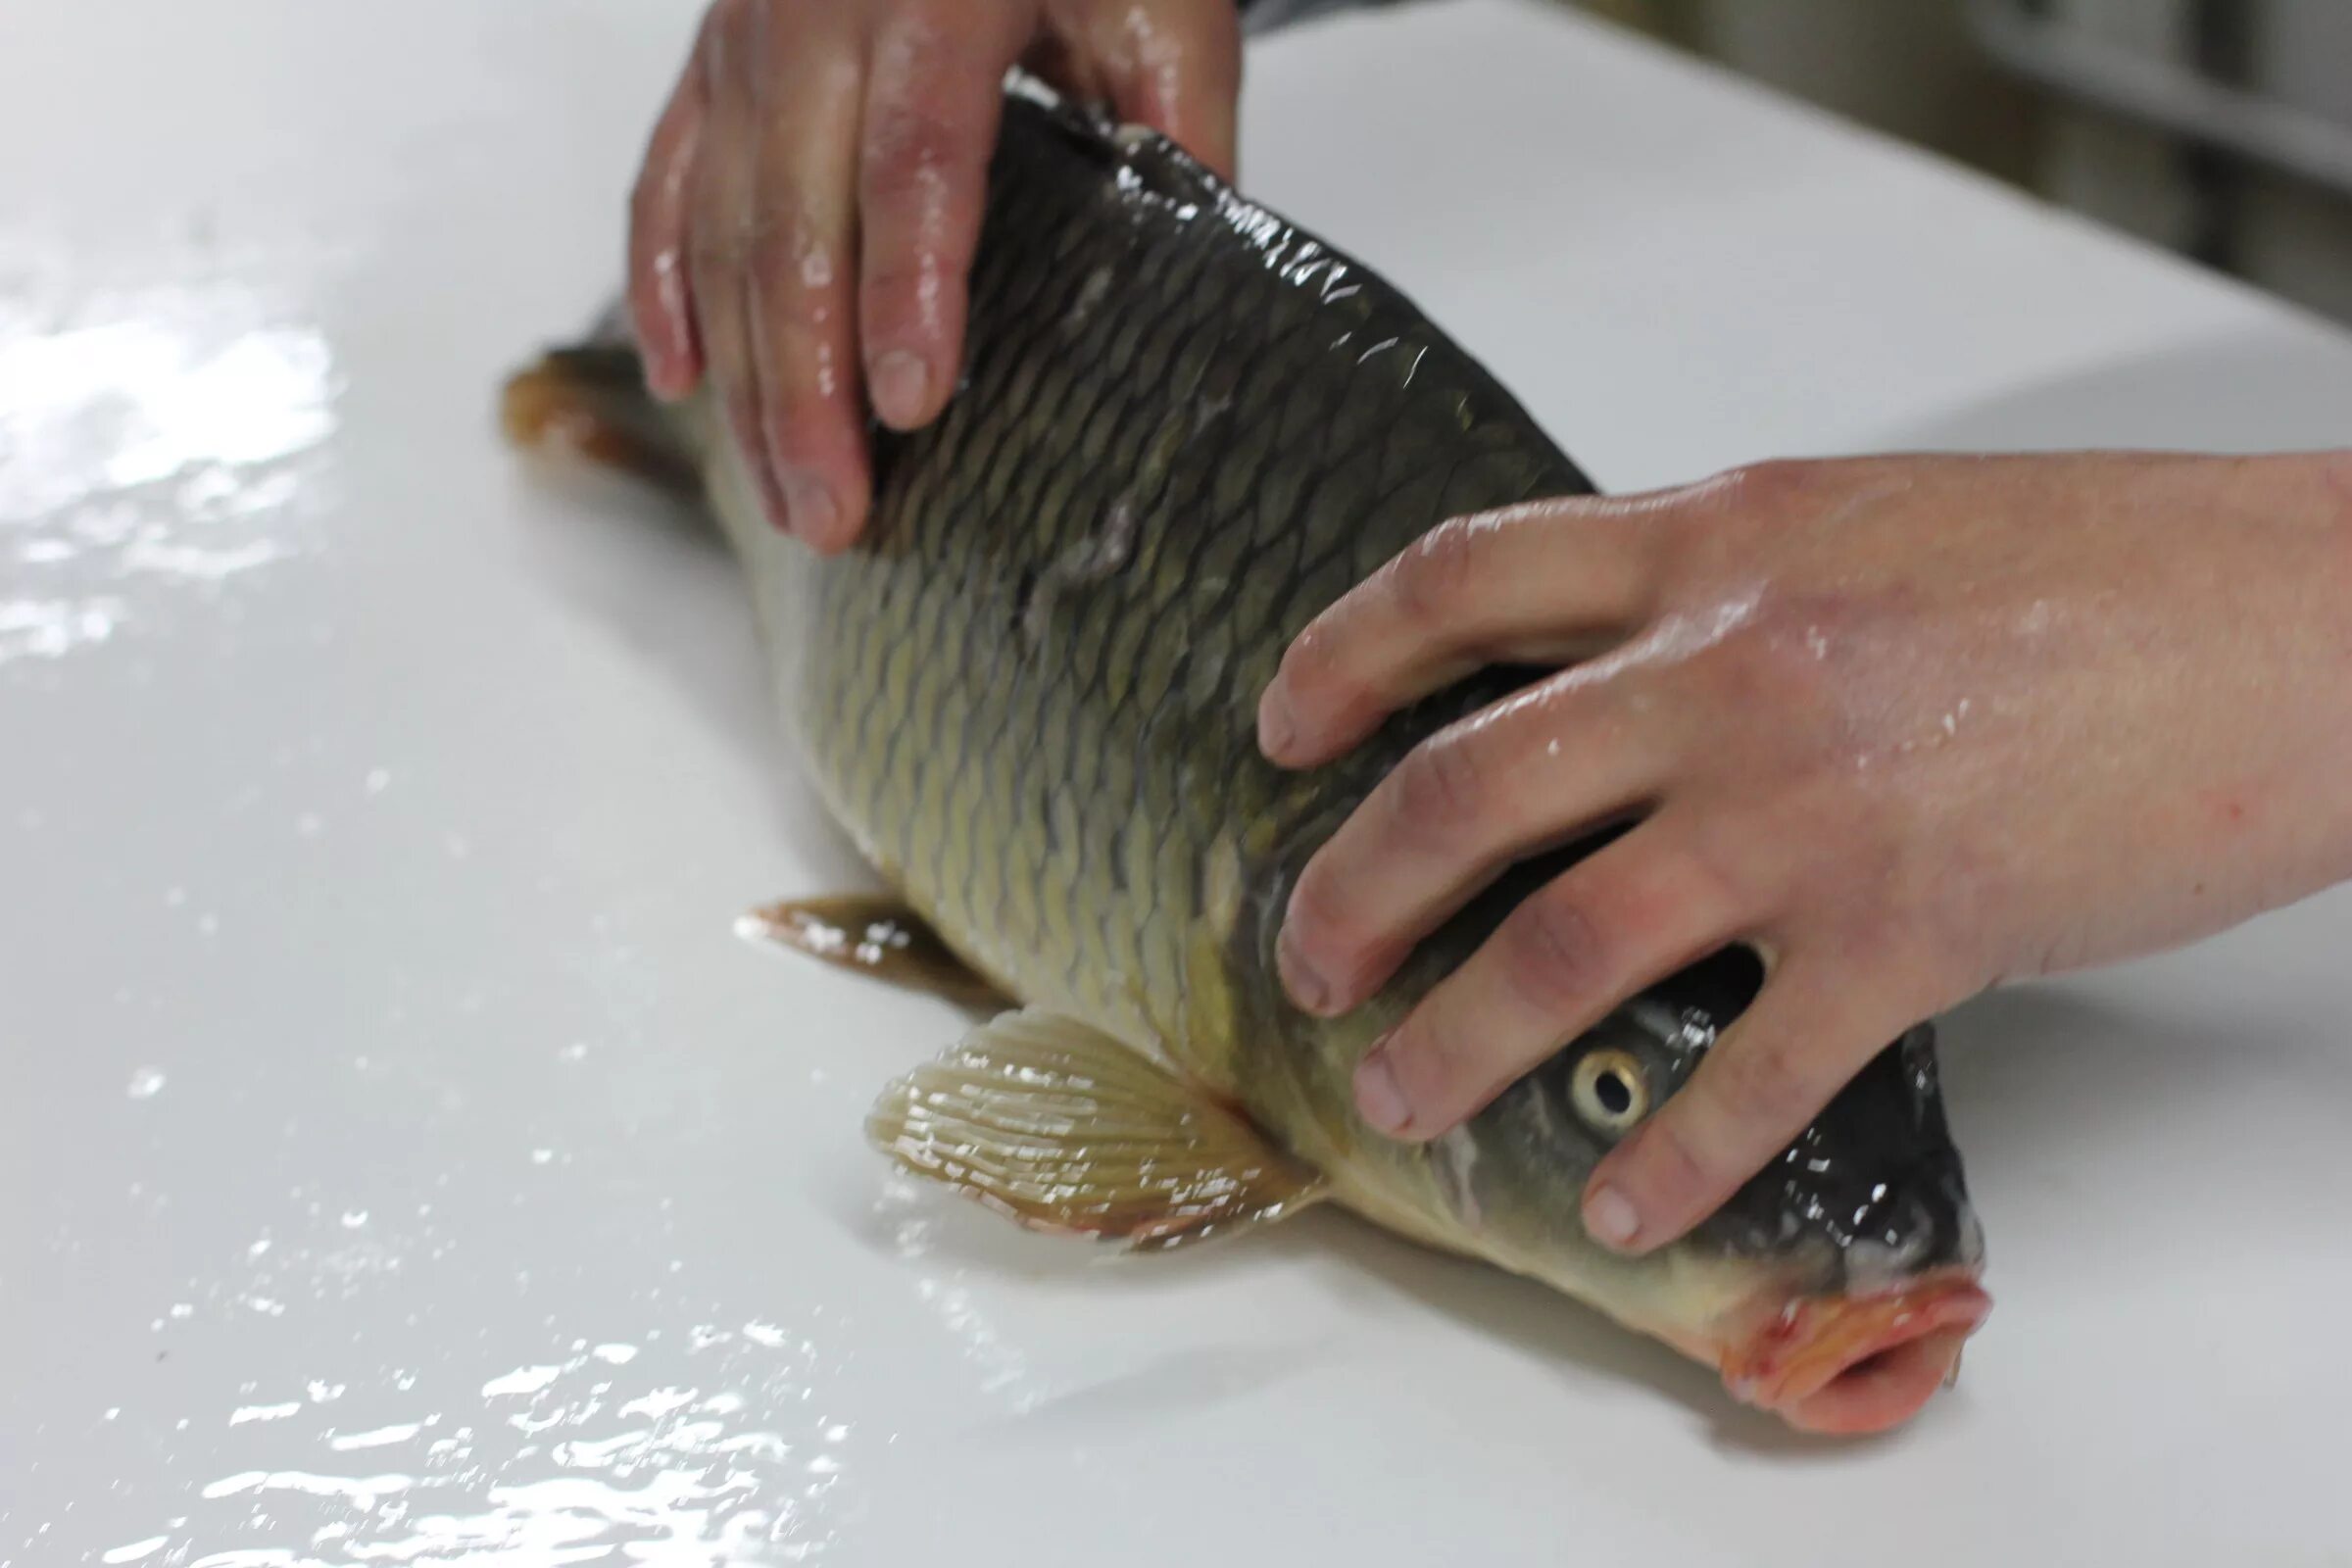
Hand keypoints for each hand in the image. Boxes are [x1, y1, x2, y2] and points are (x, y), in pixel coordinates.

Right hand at [629, 0, 1241, 549]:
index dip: (908, 286)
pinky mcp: (710, 57)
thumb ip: (1178, 130)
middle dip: (805, 383)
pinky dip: (663, 286)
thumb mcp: (1158, 2)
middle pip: (793, 217)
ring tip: (787, 497)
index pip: (915, 156)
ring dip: (746, 376)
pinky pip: (665, 180)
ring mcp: (747, 33)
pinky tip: (683, 383)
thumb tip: (1196, 288)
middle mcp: (818, 8)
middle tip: (836, 513)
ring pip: (720, 224)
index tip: (913, 403)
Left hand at [1259, 452, 2351, 1251]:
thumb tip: (1597, 669)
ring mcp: (1807, 806)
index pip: (1463, 580)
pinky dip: (1672, 1157)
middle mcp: (1727, 669)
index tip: (1283, 725)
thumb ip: (1713, 587)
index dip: (1343, 655)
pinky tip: (1620, 1202)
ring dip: (1457, 1039)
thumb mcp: (1858, 521)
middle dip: (1352, 889)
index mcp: (1712, 544)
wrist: (2294, 616)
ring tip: (1400, 1097)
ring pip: (1564, 943)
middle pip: (1464, 788)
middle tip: (1307, 961)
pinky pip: (1752, 1074)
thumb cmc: (2097, 564)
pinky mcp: (1911, 930)